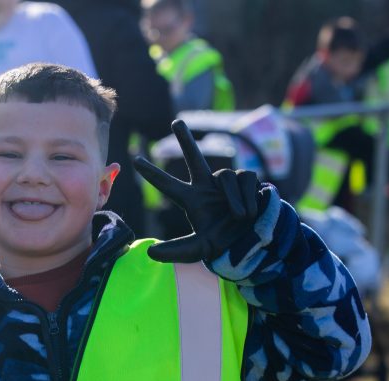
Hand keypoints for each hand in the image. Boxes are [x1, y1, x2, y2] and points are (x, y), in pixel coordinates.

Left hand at [133, 120, 267, 262]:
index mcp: (191, 200)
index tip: (135, 161)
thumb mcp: (198, 249)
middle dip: (186, 139)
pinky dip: (247, 197)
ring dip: (233, 199)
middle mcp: (206, 186)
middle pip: (194, 157)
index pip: (167, 184)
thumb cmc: (223, 245)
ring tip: (239, 217)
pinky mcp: (247, 179)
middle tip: (176, 122)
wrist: (253, 243)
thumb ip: (175, 251)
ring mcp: (226, 181)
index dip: (152, 173)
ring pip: (225, 176)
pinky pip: (244, 179)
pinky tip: (251, 211)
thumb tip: (150, 252)